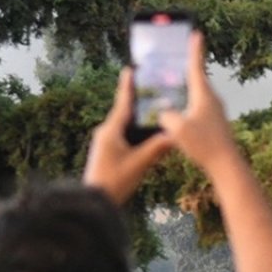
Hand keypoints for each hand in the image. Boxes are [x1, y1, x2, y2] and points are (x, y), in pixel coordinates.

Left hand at [83, 67, 173, 203]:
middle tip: (150, 88)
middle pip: (125, 113)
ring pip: (126, 126)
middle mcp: (106, 133)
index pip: (123, 103)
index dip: (127, 86)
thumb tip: (176, 134)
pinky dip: (137, 133)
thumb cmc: (114, 181)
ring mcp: (106, 144)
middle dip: (138, 101)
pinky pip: (125, 137)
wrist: (95, 202)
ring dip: (139, 119)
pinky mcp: (108, 154)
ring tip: (154, 110)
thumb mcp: (140, 163)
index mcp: (111, 130)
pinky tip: (149, 136)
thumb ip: (158, 147)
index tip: (129, 70)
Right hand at [158, 32, 240, 174]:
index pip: (196, 67)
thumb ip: (165, 115)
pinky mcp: (215, 123)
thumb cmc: (205, 145)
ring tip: (173, 83)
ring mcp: (215, 112)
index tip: (196, 33)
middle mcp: (212, 100)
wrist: (227, 165)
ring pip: (197, 94)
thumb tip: (163, 113)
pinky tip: (179, 111)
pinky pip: (198, 107)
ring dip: (186, 87)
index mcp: (204, 95)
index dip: (194, 50)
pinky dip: (188, 103)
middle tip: (177, 55)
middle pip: (197, 78)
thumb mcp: (177, 128)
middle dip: (186, 67)